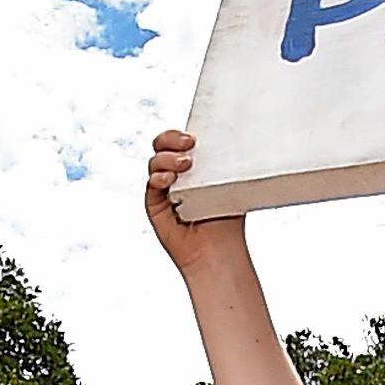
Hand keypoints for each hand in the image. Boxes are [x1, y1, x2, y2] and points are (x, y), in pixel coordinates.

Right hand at [146, 128, 246, 273]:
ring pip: (154, 162)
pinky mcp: (154, 205)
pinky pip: (151, 184)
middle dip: (170, 138)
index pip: (179, 140)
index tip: (195, 136)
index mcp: (194, 165)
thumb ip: (223, 161)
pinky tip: (170, 179)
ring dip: (166, 158)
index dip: (180, 134)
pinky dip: (158, 177)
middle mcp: (176, 174)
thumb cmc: (228, 218)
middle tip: (189, 143)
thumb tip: (233, 138)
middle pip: (161, 145)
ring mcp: (164, 188)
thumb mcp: (229, 182)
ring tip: (185, 165)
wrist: (219, 250)